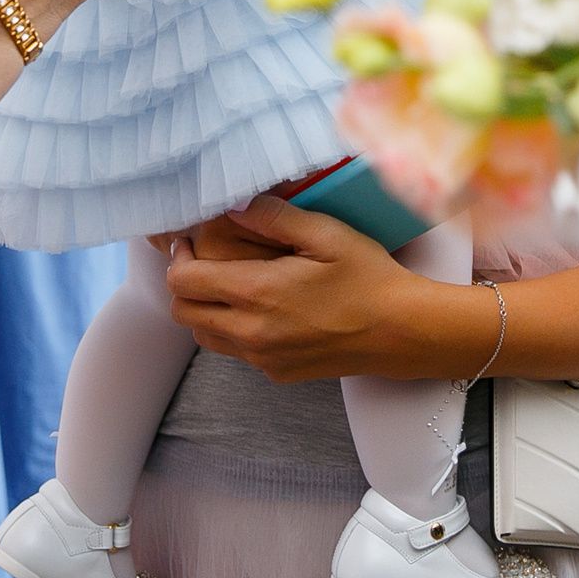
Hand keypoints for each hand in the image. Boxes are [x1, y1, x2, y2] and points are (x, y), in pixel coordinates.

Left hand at [160, 194, 426, 380]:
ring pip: (203, 335)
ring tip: (230, 283)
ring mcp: (262, 358)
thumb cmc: (367, 278)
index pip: (184, 281)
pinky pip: (234, 351)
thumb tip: (233, 205)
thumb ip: (274, 217)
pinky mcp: (276, 372)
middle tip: (204, 259)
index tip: (190, 241)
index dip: (179, 257)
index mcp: (258, 294)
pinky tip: (262, 309)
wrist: (399, 332)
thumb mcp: (326, 234)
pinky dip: (232, 329)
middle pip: (183, 312)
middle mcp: (252, 333)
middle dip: (185, 283)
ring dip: (204, 308)